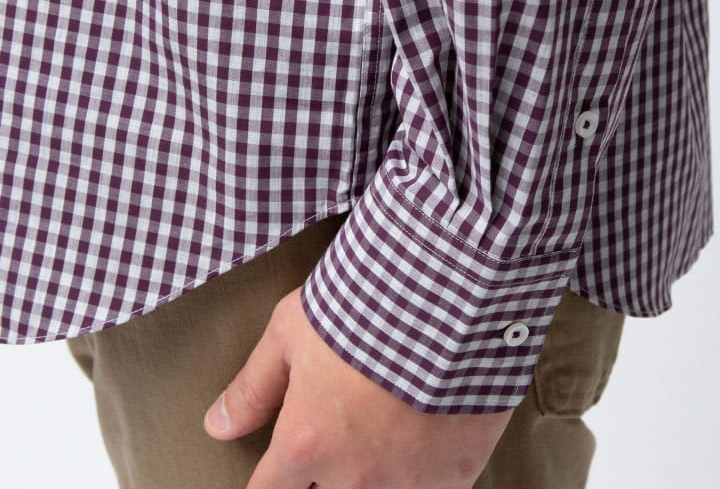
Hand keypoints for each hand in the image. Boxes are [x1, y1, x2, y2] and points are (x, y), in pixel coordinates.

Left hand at [203, 285, 514, 488]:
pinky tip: (424, 443)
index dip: (268, 481)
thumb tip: (218, 424)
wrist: (446, 295)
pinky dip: (423, 475)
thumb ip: (254, 387)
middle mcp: (353, 477)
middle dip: (320, 477)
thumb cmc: (366, 304)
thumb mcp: (291, 331)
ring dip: (371, 477)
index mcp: (306, 444)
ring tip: (380, 436)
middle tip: (334, 438)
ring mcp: (406, 482)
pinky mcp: (456, 473)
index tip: (276, 470)